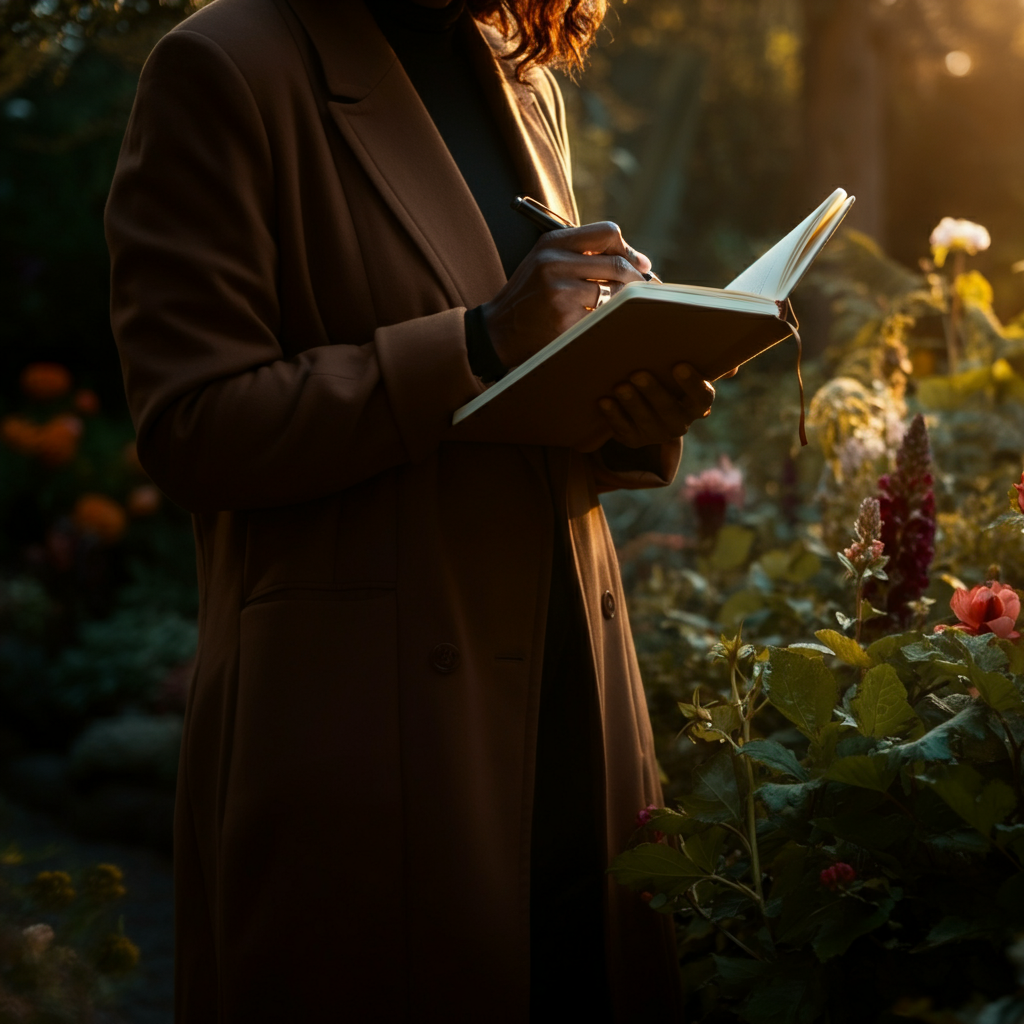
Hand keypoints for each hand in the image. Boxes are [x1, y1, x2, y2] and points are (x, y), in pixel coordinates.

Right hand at [481, 221, 650, 368]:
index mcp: (552, 243)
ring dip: (622, 303)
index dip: (629, 249)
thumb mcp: (545, 262)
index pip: (607, 232)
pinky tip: (598, 324)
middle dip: (635, 280)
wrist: (498, 331)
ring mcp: (559, 291)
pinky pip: (602, 317)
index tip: (639, 265)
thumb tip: (639, 261)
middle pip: (617, 264)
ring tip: (615, 309)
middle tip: (640, 292)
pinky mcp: (564, 318)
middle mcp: (555, 262)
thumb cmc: (529, 297)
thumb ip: (582, 253)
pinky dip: (607, 321)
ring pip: (615, 292)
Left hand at [598, 363, 715, 446]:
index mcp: (697, 405)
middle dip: (655, 393)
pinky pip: (623, 431)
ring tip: (620, 386)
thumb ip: (710, 363)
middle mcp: (680, 423)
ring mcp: (656, 434)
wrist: (646, 406)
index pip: (702, 398)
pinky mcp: (634, 440)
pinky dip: (613, 416)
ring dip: (633, 404)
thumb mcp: (687, 369)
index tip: (679, 365)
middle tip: (639, 373)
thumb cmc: (669, 379)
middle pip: (670, 411)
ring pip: (646, 423)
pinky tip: (604, 401)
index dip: (692, 384)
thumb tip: (734, 368)